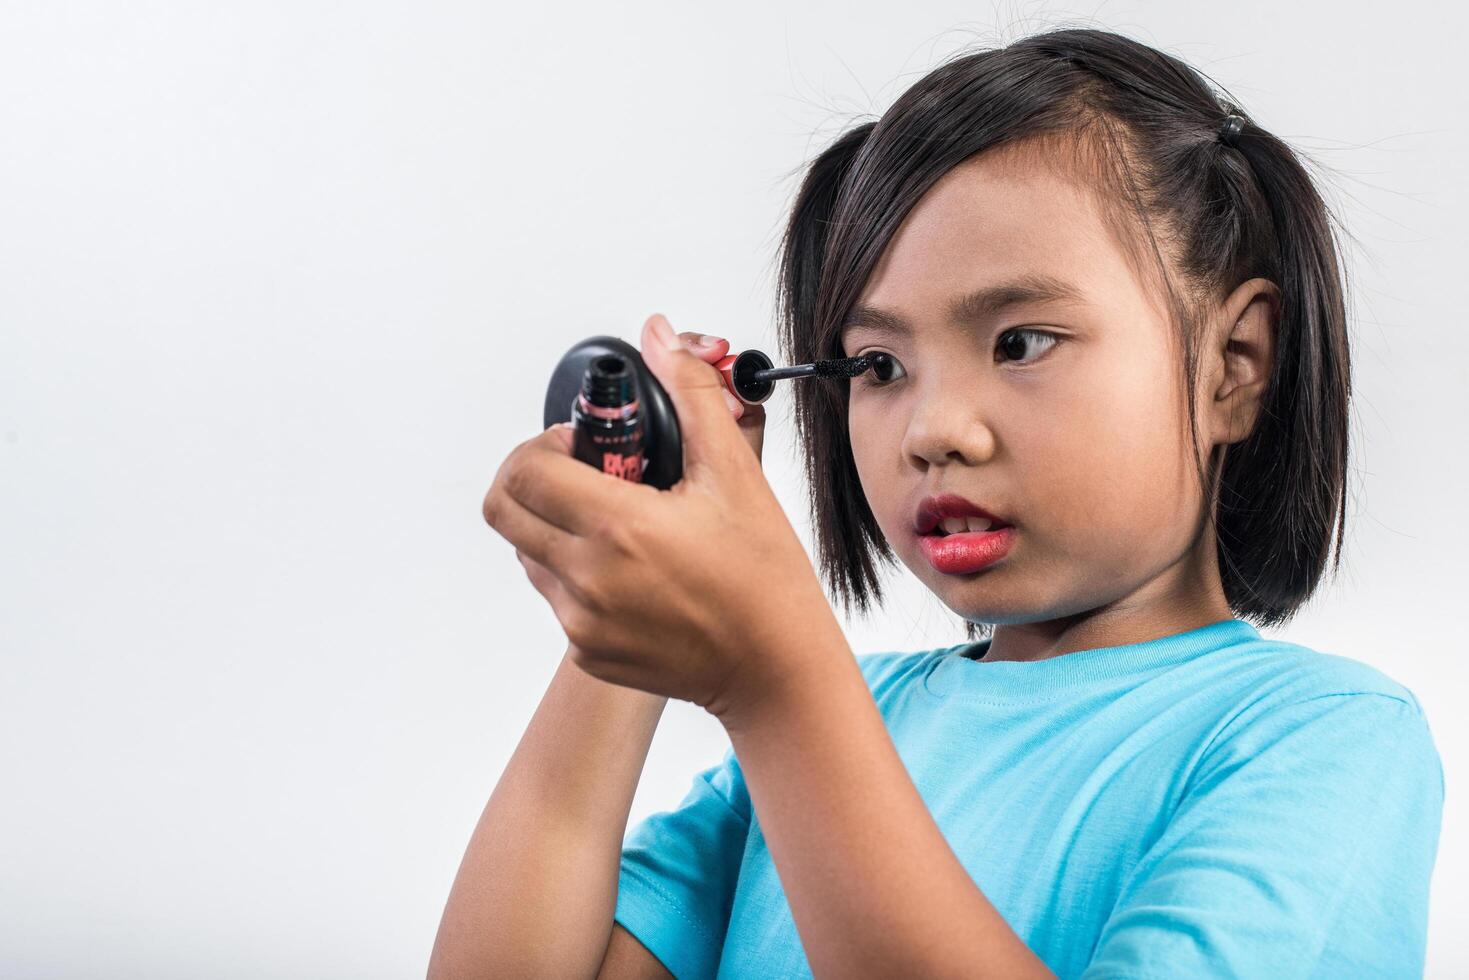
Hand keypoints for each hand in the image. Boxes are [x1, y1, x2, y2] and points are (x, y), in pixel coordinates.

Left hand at [484, 313, 836, 717]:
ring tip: (617, 522)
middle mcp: (588, 580)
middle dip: (530, 478)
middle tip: (577, 472)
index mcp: (618, 529)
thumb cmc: (764, 578)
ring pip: (528, 555)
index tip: (578, 444)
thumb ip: (691, 395)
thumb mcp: (734, 473)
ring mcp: (582, 624)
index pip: (524, 471)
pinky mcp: (588, 654)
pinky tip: (633, 568)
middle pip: (505, 510)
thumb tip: (659, 338)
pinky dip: (578, 573)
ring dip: (555, 525)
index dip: (541, 445)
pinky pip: (557, 599)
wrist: (777, 669)